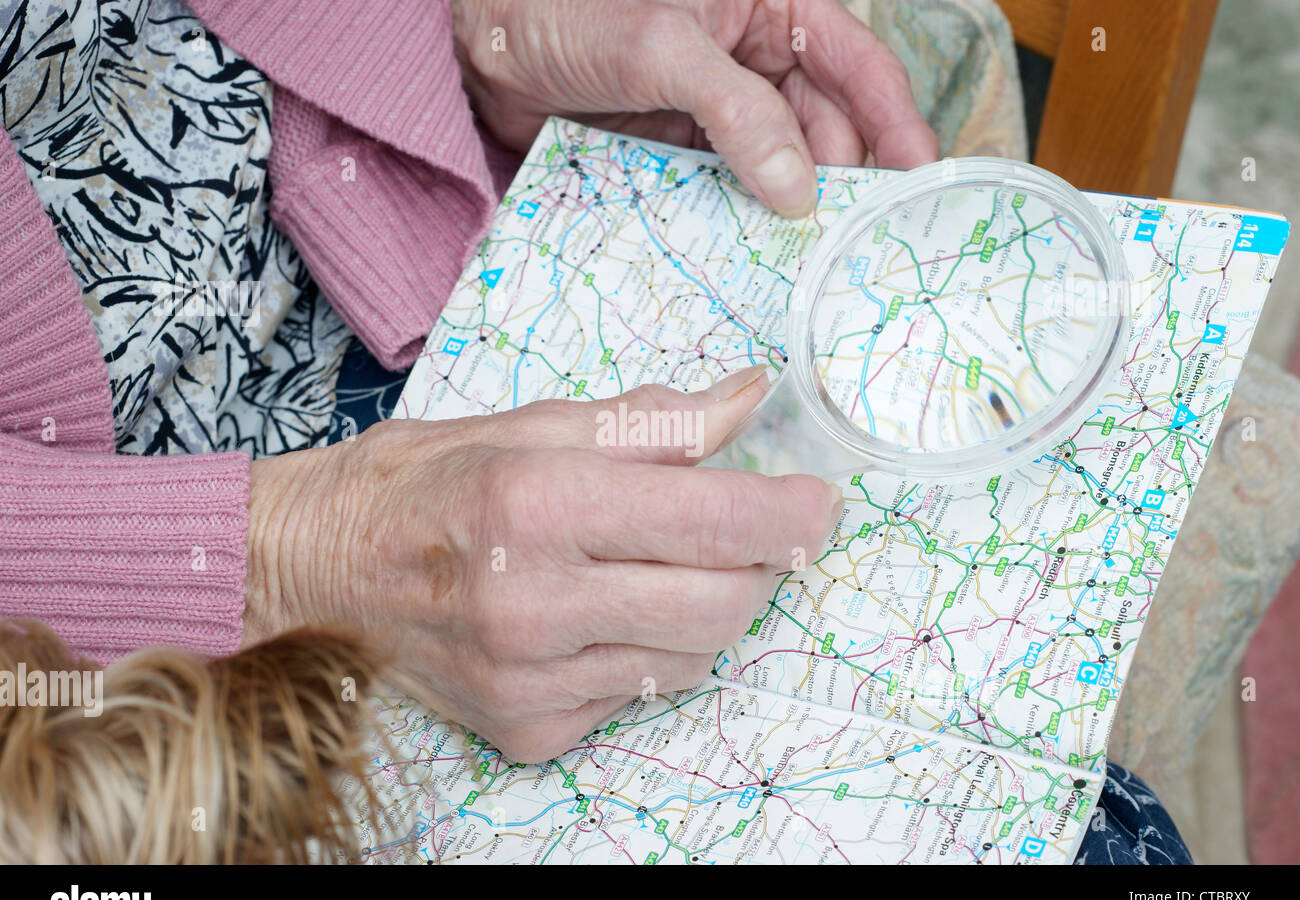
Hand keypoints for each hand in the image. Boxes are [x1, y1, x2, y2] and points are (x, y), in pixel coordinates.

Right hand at [244, 368, 841, 762]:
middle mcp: (534, 603)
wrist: (312, 574)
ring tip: (648, 567)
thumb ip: (650, 422)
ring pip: (692, 658)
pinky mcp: (527, 730)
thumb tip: (748, 400)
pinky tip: (594, 617)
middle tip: (740, 530)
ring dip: (701, 607)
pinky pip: (636, 695)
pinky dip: (642, 652)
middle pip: (724, 604)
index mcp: (538, 502)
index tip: (817, 500)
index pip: (716, 522)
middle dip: (758, 564)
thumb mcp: (528, 426)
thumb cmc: (417, 485)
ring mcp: (529, 680)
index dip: (791, 513)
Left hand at [450, 0, 937, 217]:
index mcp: (771, 7)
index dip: (895, 124)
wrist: (479, 42)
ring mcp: (717, 108)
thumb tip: (800, 189)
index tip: (920, 183)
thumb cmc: (566, 7)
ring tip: (808, 265)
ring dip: (789, 214)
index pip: (856, 65)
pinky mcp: (680, 149)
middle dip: (840, 184)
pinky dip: (739, 222)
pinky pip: (725, 190)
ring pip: (777, 167)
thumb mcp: (660, 47)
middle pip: (824, 128)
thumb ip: (737, 112)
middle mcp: (754, 57)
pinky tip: (750, 257)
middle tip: (853, 248)